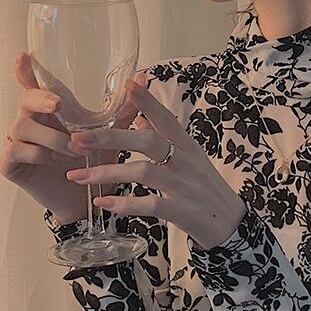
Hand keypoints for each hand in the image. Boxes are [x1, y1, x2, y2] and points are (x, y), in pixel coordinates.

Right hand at [0, 53, 147, 224]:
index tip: (25, 57)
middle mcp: (31, 122)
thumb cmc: (94, 164)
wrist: (88, 202)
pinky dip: (39, 155)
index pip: (34, 85)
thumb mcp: (112, 135)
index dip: (26, 71)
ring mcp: (18, 142)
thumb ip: (125, 109)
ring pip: (23, 127)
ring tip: (76, 150)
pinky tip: (57, 162)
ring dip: (52, 138)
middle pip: (25, 100)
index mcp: (51, 112)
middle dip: (41, 100)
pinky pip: (17, 151)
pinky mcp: (11, 163)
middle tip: (58, 106)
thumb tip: (142, 79)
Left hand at [65, 78, 245, 250]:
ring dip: (107, 174)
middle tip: (78, 138)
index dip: (148, 102)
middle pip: (147, 141)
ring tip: (79, 176)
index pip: (167, 119)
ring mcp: (185, 187)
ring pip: (143, 172)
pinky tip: (104, 204)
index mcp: (189, 147)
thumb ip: (167, 140)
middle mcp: (187, 163)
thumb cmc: (208, 192)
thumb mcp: (193, 161)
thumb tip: (141, 117)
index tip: (128, 84)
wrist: (232, 226)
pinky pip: (149, 205)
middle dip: (110, 138)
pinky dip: (124, 204)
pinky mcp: (182, 211)